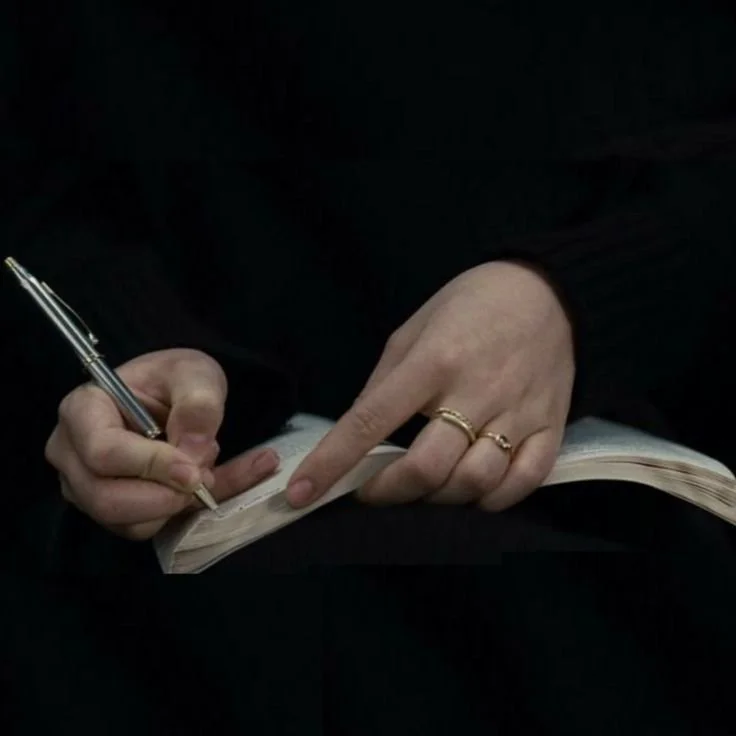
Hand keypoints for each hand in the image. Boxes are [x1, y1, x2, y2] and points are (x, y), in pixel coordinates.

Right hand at [45, 348, 278, 539]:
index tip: (192, 469)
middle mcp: (70, 452)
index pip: (103, 452)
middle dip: (163, 497)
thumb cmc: (174, 379)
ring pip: (124, 522)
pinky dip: (175, 516)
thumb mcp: (195, 374)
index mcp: (82, 409)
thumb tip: (193, 451)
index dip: (151, 466)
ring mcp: (82, 485)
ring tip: (198, 470)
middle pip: (105, 498)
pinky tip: (193, 487)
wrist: (174, 395)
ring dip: (172, 506)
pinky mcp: (106, 510)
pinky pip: (140, 529)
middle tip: (202, 478)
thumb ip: (199, 405)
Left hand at [286, 261, 574, 511]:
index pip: (372, 420)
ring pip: (473, 482)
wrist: (551, 291)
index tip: (301, 492)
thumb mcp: (413, 329)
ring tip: (424, 485)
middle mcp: (475, 391)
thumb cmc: (471, 305)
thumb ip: (384, 382)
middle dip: (388, 491)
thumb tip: (358, 434)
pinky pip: (523, 482)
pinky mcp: (550, 427)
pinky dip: (492, 499)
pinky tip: (473, 490)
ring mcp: (517, 412)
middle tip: (373, 488)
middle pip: (427, 467)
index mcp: (433, 360)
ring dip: (437, 497)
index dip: (332, 462)